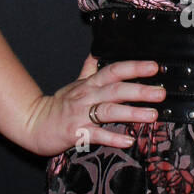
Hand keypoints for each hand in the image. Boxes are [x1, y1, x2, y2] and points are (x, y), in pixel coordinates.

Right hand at [22, 53, 164, 154]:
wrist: (32, 124)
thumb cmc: (58, 106)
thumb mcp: (75, 84)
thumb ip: (89, 69)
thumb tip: (98, 52)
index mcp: (89, 84)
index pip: (113, 70)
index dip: (134, 67)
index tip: (154, 67)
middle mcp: (86, 96)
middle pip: (115, 90)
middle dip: (139, 90)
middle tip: (161, 93)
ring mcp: (80, 115)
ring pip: (108, 111)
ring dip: (131, 113)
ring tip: (152, 115)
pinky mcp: (75, 133)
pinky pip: (96, 135)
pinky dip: (113, 138)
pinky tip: (129, 140)